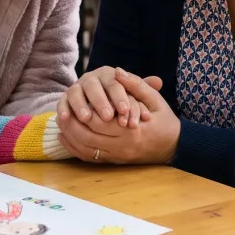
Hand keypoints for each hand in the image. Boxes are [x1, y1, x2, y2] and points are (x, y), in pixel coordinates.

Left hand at [58, 73, 176, 164]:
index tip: (72, 101)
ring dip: (70, 138)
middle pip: (88, 138)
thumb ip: (136, 85)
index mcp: (131, 130)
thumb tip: (118, 72)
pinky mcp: (115, 162)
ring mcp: (118, 157)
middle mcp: (123, 147)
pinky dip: (75, 149)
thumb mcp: (154, 99)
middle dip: (71, 126)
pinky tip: (65, 138)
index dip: (84, 112)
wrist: (174, 146)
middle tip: (60, 113)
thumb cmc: (164, 120)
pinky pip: (90, 158)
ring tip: (60, 123)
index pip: (100, 122)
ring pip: (86, 150)